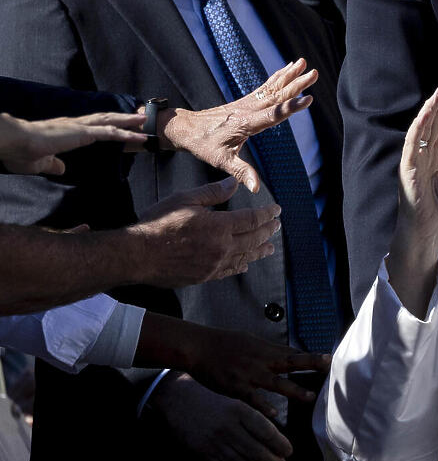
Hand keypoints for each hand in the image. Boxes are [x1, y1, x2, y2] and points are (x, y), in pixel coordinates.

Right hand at [0, 111, 145, 174]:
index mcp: (66, 131)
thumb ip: (53, 165)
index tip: (118, 125)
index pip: (91, 126)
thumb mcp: (40, 163)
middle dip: (122, 118)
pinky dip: (126, 134)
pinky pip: (109, 133)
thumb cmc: (20, 152)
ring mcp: (79, 127)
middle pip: (104, 118)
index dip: (106, 124)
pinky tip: (138, 136)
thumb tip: (61, 169)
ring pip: (110, 122)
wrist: (12, 143)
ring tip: (144, 121)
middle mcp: (75, 125)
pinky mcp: (81, 133)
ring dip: (129, 122)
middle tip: (138, 117)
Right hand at [130, 177, 280, 286]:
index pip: (252, 219)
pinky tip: (245, 264)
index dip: (266, 214)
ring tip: (269, 248)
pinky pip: (229, 271)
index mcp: (219, 226)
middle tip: (276, 226)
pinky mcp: (204, 277)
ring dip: (259, 251)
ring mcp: (214, 265)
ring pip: (245, 257)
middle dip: (267, 231)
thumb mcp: (185, 199)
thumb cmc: (158, 224)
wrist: (138, 255)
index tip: (276, 211)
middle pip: (253, 239)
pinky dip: (240, 266)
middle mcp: (221, 248)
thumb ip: (213, 192)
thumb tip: (233, 184)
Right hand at [150, 374, 292, 460]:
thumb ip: (254, 417)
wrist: (179, 399)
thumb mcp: (235, 401)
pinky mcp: (202, 453)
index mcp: (239, 410)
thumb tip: (275, 436)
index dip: (281, 444)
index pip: (266, 432)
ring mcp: (214, 441)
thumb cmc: (212, 400)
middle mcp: (228, 426)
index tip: (288, 451)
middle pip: (256, 451)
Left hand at [161, 59, 318, 192]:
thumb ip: (242, 173)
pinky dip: (278, 77)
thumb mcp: (222, 161)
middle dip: (297, 85)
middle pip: (277, 96)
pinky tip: (288, 69)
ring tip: (305, 63)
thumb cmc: (204, 146)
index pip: (273, 115)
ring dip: (290, 76)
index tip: (308, 99)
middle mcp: (248, 110)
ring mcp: (247, 104)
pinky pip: (265, 87)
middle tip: (314, 74)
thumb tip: (255, 188)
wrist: (186, 128)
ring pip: (272, 87)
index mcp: (245, 124)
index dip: (291, 107)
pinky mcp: (245, 102)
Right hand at [184, 327, 330, 412]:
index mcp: (264, 348)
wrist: (199, 347)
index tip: (329, 358)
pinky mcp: (236, 386)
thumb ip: (269, 350)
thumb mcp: (250, 340)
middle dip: (310, 363)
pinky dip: (264, 405)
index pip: (293, 353)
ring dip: (294, 390)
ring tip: (310, 397)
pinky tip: (275, 414)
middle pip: (290, 361)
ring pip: (276, 382)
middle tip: (328, 366)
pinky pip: (252, 398)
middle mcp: (260, 360)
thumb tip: (288, 353)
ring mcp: (249, 373)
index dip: (311, 356)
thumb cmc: (225, 343)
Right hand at [386, 84, 437, 316]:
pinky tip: (426, 116)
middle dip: (436, 106)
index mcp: (428, 163)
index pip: (434, 131)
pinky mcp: (407, 175)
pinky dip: (418, 131)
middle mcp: (418, 161)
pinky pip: (412, 148)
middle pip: (427, 127)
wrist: (425, 238)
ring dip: (427, 112)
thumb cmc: (436, 217)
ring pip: (418, 133)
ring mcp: (411, 167)